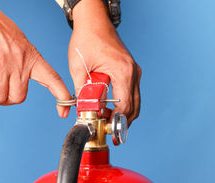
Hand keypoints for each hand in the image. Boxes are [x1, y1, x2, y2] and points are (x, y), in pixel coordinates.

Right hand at [0, 0, 70, 116]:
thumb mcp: (20, 44)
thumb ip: (23, 63)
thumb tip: (18, 83)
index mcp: (32, 57)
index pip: (53, 79)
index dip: (61, 97)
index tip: (64, 111)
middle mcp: (19, 62)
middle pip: (18, 97)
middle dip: (6, 100)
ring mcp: (0, 63)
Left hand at [68, 0, 140, 125]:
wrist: (94, 20)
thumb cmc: (87, 38)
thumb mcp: (78, 68)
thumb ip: (81, 92)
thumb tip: (83, 110)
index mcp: (123, 72)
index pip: (125, 107)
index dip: (116, 122)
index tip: (106, 129)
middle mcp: (133, 72)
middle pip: (134, 108)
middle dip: (122, 122)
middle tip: (109, 131)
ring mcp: (134, 71)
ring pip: (135, 102)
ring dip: (124, 114)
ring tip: (108, 121)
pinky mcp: (131, 70)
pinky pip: (132, 92)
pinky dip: (125, 103)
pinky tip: (111, 108)